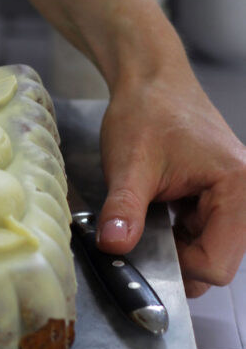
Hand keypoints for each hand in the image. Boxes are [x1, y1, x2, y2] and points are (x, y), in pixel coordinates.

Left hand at [97, 59, 245, 296]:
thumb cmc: (148, 111)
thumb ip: (123, 210)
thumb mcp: (129, 164)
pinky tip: (159, 212)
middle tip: (145, 231)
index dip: (178, 267)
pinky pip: (204, 237)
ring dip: (176, 247)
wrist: (151, 82)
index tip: (145, 246)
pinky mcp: (221, 201)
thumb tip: (114, 245)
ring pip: (210, 253)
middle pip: (218, 264)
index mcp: (239, 188)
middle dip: (178, 259)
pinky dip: (177, 236)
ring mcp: (236, 200)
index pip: (218, 264)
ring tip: (152, 214)